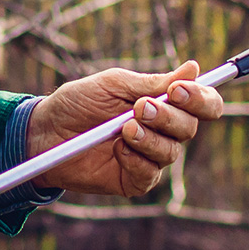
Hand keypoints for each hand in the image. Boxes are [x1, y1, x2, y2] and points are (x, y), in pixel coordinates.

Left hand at [26, 59, 224, 195]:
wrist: (45, 131)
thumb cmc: (79, 102)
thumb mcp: (115, 84)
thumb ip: (154, 82)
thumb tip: (194, 69)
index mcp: (164, 103)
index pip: (203, 104)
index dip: (200, 98)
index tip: (178, 91)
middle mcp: (163, 131)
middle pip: (190, 127)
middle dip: (168, 116)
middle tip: (140, 107)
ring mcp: (149, 157)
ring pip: (171, 152)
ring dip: (150, 138)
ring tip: (124, 128)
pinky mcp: (134, 180)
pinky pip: (150, 174)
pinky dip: (136, 160)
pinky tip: (118, 150)